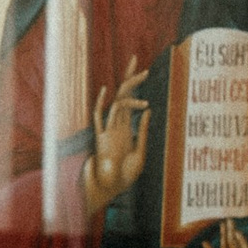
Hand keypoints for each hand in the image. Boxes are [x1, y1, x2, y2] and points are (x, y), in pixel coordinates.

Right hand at [80, 58, 152, 216]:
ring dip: (130, 88)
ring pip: (117, 102)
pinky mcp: (101, 137)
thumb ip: (143, 132)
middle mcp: (117, 125)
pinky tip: (108, 91)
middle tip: (136, 59)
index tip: (144, 70)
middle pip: (123, 94)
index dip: (135, 85)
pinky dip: (102, 103)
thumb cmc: (125, 175)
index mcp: (126, 128)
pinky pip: (99, 116)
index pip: (131, 100)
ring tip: (142, 75)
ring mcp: (108, 129)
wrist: (111, 188)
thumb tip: (149, 110)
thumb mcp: (140, 152)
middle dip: (129, 77)